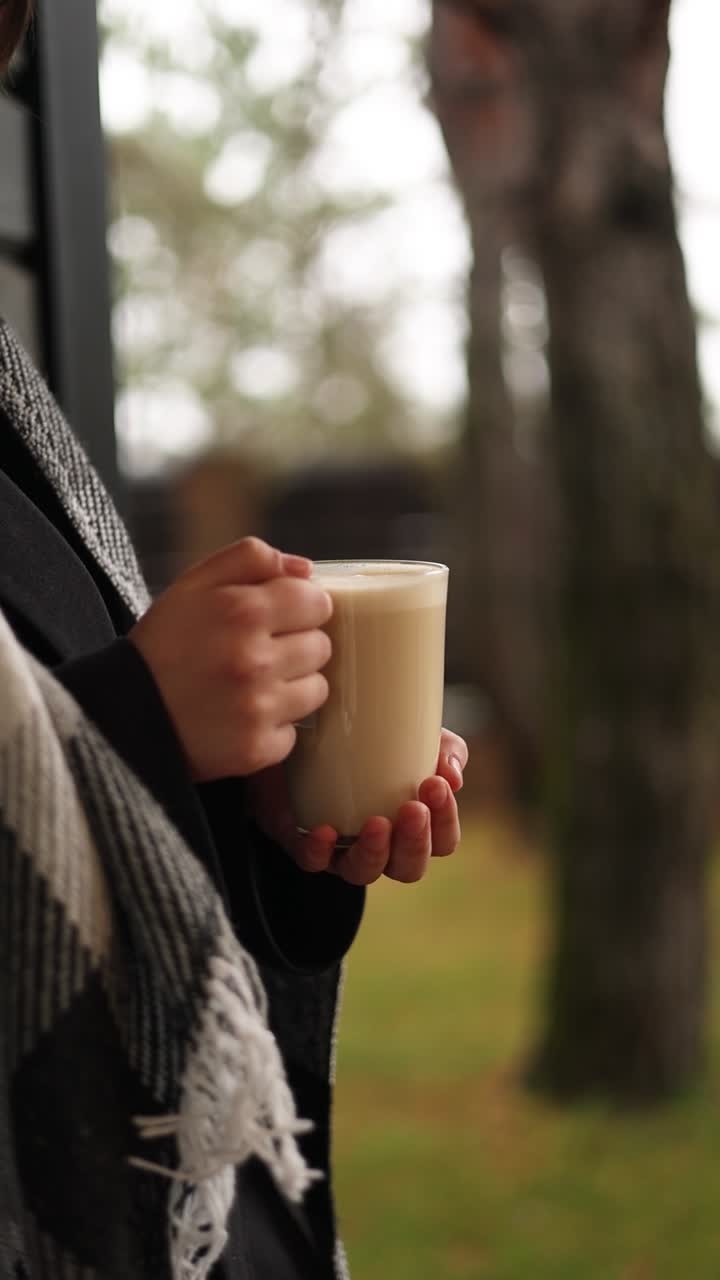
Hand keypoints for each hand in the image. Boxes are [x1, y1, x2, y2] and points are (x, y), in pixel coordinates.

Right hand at [130, 537, 332, 781]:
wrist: (121, 715)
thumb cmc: (162, 645)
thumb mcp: (193, 585)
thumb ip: (250, 559)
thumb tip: (306, 570)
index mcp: (242, 610)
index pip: (316, 602)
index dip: (300, 607)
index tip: (280, 617)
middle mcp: (255, 659)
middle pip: (322, 646)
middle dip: (297, 646)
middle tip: (259, 653)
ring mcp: (258, 708)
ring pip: (317, 690)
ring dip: (292, 687)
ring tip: (251, 686)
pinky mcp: (256, 749)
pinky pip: (293, 733)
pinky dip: (272, 727)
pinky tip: (240, 717)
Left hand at [249, 728, 468, 884]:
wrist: (307, 730)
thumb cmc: (370, 739)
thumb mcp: (411, 734)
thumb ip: (443, 748)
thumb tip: (453, 775)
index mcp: (413, 824)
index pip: (442, 841)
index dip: (445, 821)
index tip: (437, 785)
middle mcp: (382, 845)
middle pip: (409, 867)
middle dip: (415, 842)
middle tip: (413, 808)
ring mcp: (342, 849)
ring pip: (364, 873)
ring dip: (375, 852)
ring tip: (377, 824)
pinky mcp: (305, 843)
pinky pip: (313, 861)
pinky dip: (320, 851)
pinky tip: (326, 831)